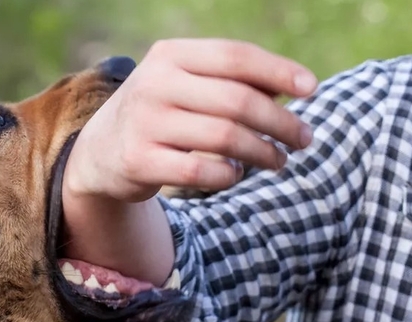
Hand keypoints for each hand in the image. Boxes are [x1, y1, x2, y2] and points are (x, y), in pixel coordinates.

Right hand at [61, 39, 317, 284]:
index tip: (312, 90)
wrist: (99, 152)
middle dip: (280, 122)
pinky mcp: (139, 161)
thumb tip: (296, 88)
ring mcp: (145, 123)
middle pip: (237, 101)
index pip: (235, 57)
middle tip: (304, 139)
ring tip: (279, 161)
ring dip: (263, 152)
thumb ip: (233, 81)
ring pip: (225, 138)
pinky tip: (236, 174)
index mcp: (170, 55)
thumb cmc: (161, 113)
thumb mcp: (186, 85)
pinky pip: (202, 171)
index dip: (279, 71)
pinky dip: (229, 175)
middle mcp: (154, 84)